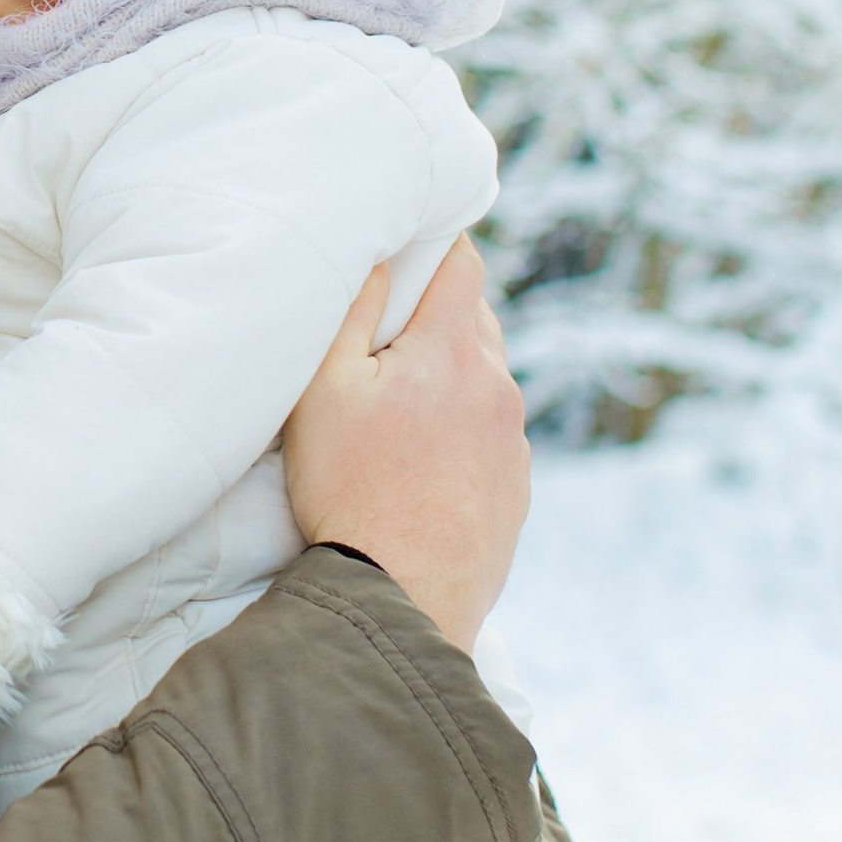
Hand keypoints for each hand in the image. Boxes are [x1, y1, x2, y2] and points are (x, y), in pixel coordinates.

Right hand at [285, 237, 527, 651]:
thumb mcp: (324, 391)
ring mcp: (514, 442)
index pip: (463, 263)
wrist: (402, 597)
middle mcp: (498, 387)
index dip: (438, 244)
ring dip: (450, 377)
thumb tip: (380, 256)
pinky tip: (420, 463)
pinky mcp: (517, 488)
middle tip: (384, 336)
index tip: (411, 245)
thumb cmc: (350, 489)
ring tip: (398, 410)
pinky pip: (491, 435)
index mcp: (454, 350)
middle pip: (475, 320)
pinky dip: (462, 432)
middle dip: (436, 315)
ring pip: (486, 380)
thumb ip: (352, 312)